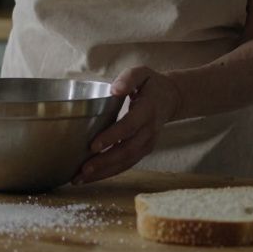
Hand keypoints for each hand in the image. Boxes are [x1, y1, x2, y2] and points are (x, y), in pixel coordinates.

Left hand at [73, 66, 182, 184]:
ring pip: (127, 162)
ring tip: (80, 179)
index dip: (112, 137)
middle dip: (104, 162)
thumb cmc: (150, 83)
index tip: (93, 146)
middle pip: (127, 150)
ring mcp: (148, 143)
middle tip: (83, 170)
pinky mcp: (144, 150)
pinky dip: (110, 172)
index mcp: (147, 110)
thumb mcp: (142, 72)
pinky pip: (127, 164)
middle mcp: (149, 130)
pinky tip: (91, 176)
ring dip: (104, 172)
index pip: (129, 126)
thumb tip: (114, 89)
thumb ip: (128, 78)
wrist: (171, 98)